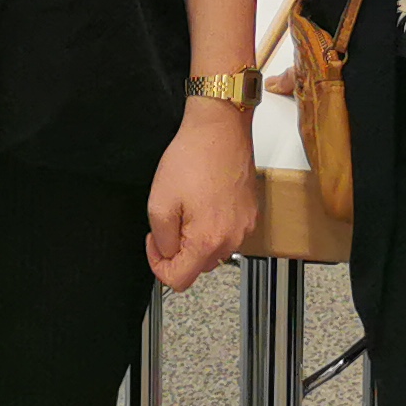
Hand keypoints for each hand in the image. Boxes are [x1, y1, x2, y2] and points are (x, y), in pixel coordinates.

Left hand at [145, 98, 257, 290]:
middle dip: (179, 249)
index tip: (155, 243)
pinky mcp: (250, 213)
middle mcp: (233, 238)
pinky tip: (205, 199)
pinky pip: (227, 232)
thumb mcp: (160, 201)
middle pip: (198, 266)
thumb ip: (161, 239)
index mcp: (209, 240)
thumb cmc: (194, 155)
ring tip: (189, 204)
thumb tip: (168, 254)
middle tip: (171, 217)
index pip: (179, 280)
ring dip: (197, 237)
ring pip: (213, 250)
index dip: (159, 265)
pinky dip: (213, 224)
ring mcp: (245, 226)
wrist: (220, 125)